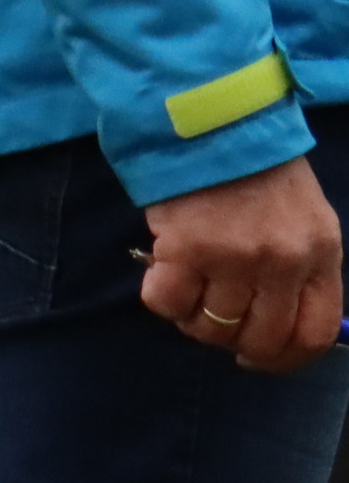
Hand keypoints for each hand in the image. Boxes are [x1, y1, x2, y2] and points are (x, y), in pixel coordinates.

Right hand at [143, 156, 346, 373]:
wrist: (212, 123)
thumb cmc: (258, 172)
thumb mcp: (304, 220)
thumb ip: (301, 270)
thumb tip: (276, 327)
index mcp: (321, 254)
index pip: (313, 334)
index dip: (282, 359)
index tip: (255, 358)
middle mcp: (284, 262)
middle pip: (260, 339)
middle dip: (232, 342)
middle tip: (213, 323)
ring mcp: (235, 258)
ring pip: (211, 326)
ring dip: (192, 318)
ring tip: (187, 288)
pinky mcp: (186, 248)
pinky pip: (167, 303)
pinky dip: (161, 298)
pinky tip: (162, 274)